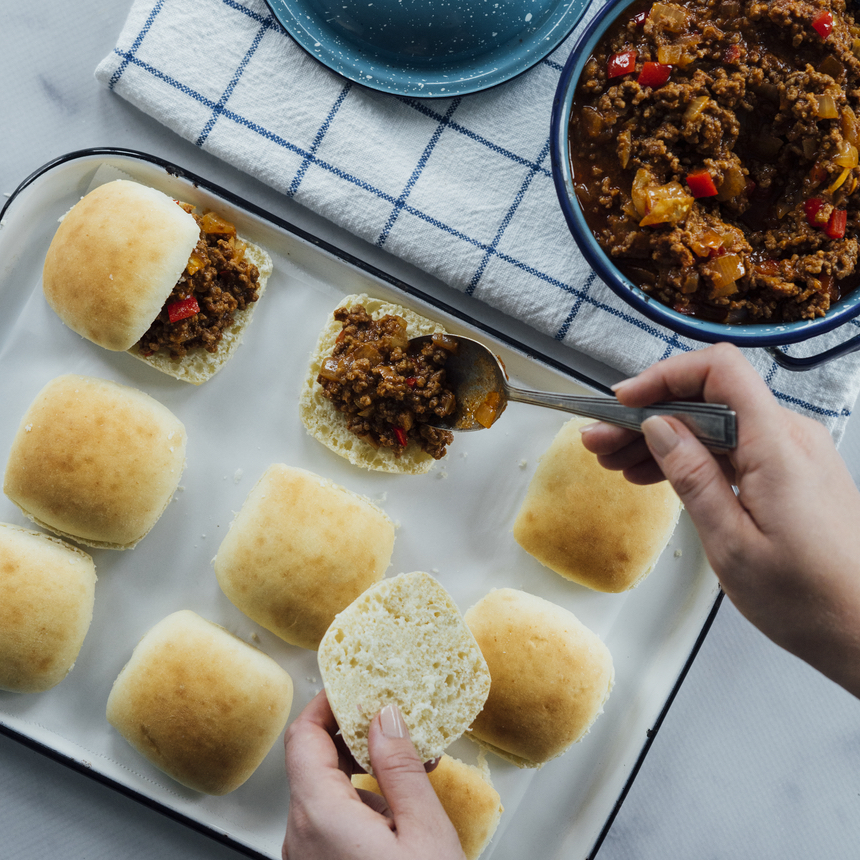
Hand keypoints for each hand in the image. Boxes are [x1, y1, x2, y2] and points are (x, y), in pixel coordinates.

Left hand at [283, 691, 464, 859]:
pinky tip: (401, 806)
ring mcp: (308, 855)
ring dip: (364, 770)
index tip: (357, 686)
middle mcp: (302, 835)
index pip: (304, 734)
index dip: (329, 703)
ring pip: (327, 791)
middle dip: (357, 735)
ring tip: (413, 766)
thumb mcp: (425, 832)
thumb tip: (386, 719)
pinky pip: (332, 820)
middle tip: (396, 719)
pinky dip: (363, 801)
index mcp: (320, 816)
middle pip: (315, 760)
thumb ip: (401, 769)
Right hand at [580, 343, 859, 697]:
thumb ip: (693, 476)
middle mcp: (790, 438)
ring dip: (663, 438)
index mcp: (777, 446)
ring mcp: (792, 454)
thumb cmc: (811, 599)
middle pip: (707, 399)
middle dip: (648, 415)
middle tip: (602, 441)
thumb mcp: (732, 542)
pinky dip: (691, 456)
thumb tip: (659, 428)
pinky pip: (732, 447)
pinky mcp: (790, 473)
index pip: (718, 371)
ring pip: (715, 424)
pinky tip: (656, 474)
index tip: (624, 401)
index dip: (664, 376)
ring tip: (618, 462)